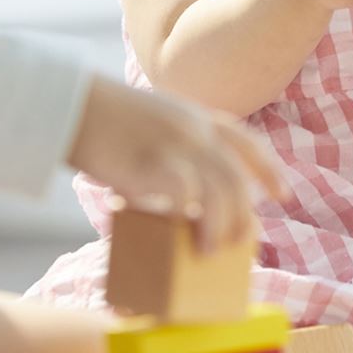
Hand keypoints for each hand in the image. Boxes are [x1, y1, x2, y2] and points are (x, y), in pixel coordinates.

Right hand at [66, 75, 288, 252]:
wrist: (69, 104)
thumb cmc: (102, 119)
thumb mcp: (151, 123)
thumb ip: (171, 154)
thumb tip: (176, 203)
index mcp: (196, 117)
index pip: (247, 144)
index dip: (269, 171)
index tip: (283, 195)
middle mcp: (194, 128)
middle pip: (236, 177)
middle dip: (244, 213)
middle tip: (242, 241)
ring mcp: (175, 143)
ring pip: (220, 189)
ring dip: (221, 223)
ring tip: (211, 249)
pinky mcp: (151, 161)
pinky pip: (184, 193)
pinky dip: (189, 214)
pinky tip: (182, 230)